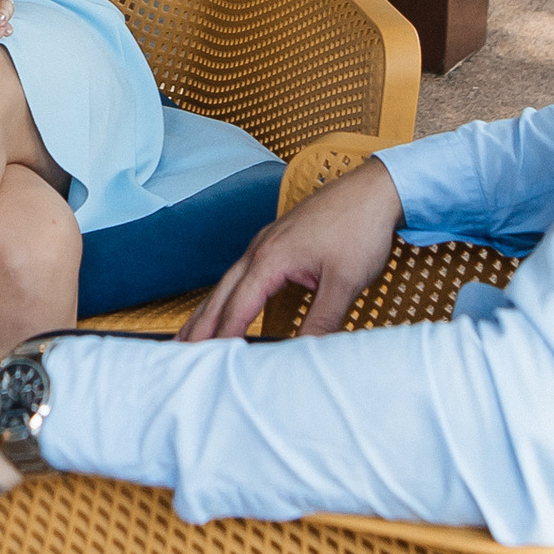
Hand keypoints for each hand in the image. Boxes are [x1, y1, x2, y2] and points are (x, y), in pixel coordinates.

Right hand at [181, 158, 403, 343]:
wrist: (374, 190)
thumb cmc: (359, 228)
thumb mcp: (344, 282)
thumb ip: (322, 320)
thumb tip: (307, 353)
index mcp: (271, 258)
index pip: (238, 307)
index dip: (222, 337)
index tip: (208, 363)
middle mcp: (260, 250)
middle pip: (220, 295)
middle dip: (198, 326)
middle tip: (178, 355)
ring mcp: (265, 243)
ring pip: (227, 283)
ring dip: (207, 311)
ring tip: (189, 335)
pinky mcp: (276, 241)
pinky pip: (240, 273)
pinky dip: (226, 295)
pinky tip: (227, 303)